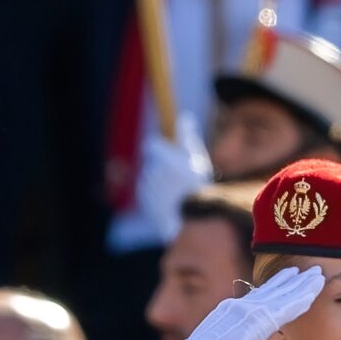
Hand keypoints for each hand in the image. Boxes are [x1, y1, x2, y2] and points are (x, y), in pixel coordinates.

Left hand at [137, 112, 212, 243]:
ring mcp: (145, 188)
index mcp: (164, 160)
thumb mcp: (197, 160)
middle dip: (161, 166)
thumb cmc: (197, 188)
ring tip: (175, 191)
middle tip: (177, 176)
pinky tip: (169, 201)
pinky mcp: (143, 201)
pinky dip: (154, 194)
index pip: (151, 145)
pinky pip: (146, 191)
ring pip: (148, 177)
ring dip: (158, 180)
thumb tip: (183, 117)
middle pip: (151, 162)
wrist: (189, 222)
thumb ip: (187, 138)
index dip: (158, 148)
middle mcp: (152, 172)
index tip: (166, 152)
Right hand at [168, 266, 325, 339]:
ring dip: (302, 285)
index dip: (276, 283)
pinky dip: (300, 299)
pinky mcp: (256, 321)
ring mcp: (248, 311)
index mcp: (230, 309)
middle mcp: (240, 305)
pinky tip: (313, 293)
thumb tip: (238, 339)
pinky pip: (284, 308)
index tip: (290, 275)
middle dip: (292, 279)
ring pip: (282, 294)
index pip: (258, 294)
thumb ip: (230, 334)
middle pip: (272, 289)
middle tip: (310, 270)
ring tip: (318, 275)